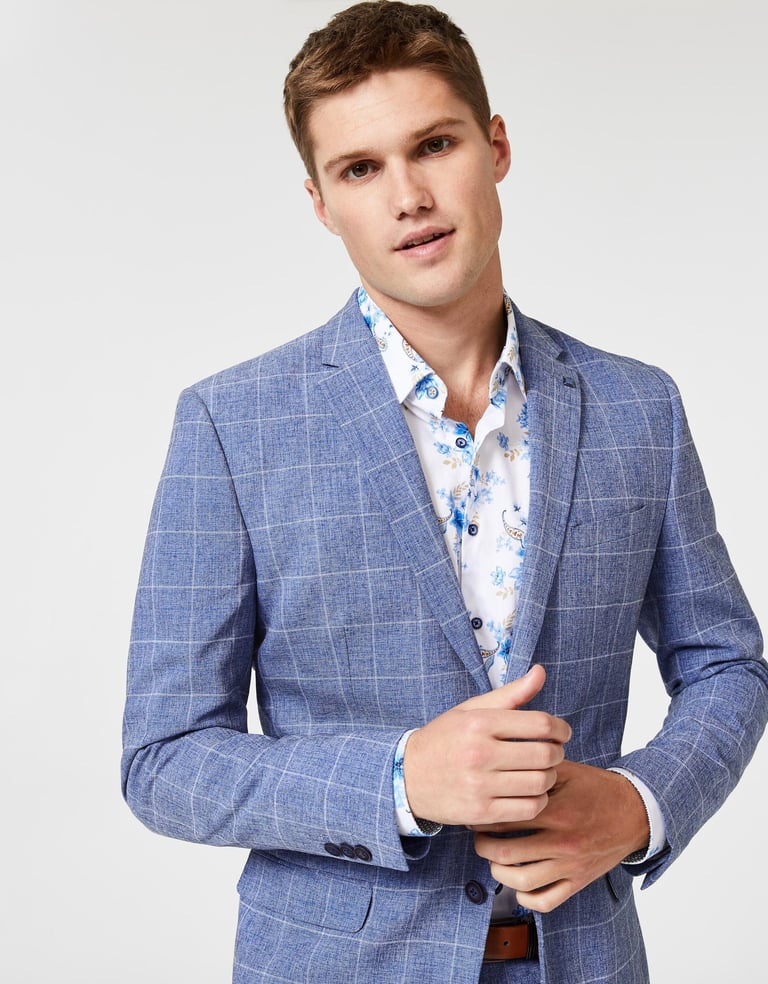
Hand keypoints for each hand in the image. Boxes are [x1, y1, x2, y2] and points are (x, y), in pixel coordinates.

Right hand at [403, 665, 570, 826]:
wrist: (407, 776)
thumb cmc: (445, 739)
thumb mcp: (472, 709)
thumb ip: (510, 694)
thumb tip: (540, 672)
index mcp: (479, 723)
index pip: (539, 723)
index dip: (560, 728)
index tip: (562, 733)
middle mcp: (479, 753)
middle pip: (544, 754)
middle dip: (557, 754)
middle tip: (553, 754)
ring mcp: (480, 785)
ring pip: (540, 783)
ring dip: (549, 778)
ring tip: (541, 773)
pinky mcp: (481, 812)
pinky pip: (528, 808)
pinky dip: (538, 800)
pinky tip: (530, 792)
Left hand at [472, 760, 649, 911]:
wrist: (634, 813)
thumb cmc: (597, 789)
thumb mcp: (567, 771)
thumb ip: (536, 768)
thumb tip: (502, 763)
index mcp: (557, 811)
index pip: (507, 818)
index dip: (484, 815)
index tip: (477, 810)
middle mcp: (562, 841)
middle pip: (506, 853)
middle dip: (483, 845)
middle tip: (478, 836)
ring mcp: (570, 865)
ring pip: (522, 881)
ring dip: (499, 871)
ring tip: (493, 858)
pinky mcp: (578, 882)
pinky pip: (546, 901)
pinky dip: (526, 897)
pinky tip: (517, 884)